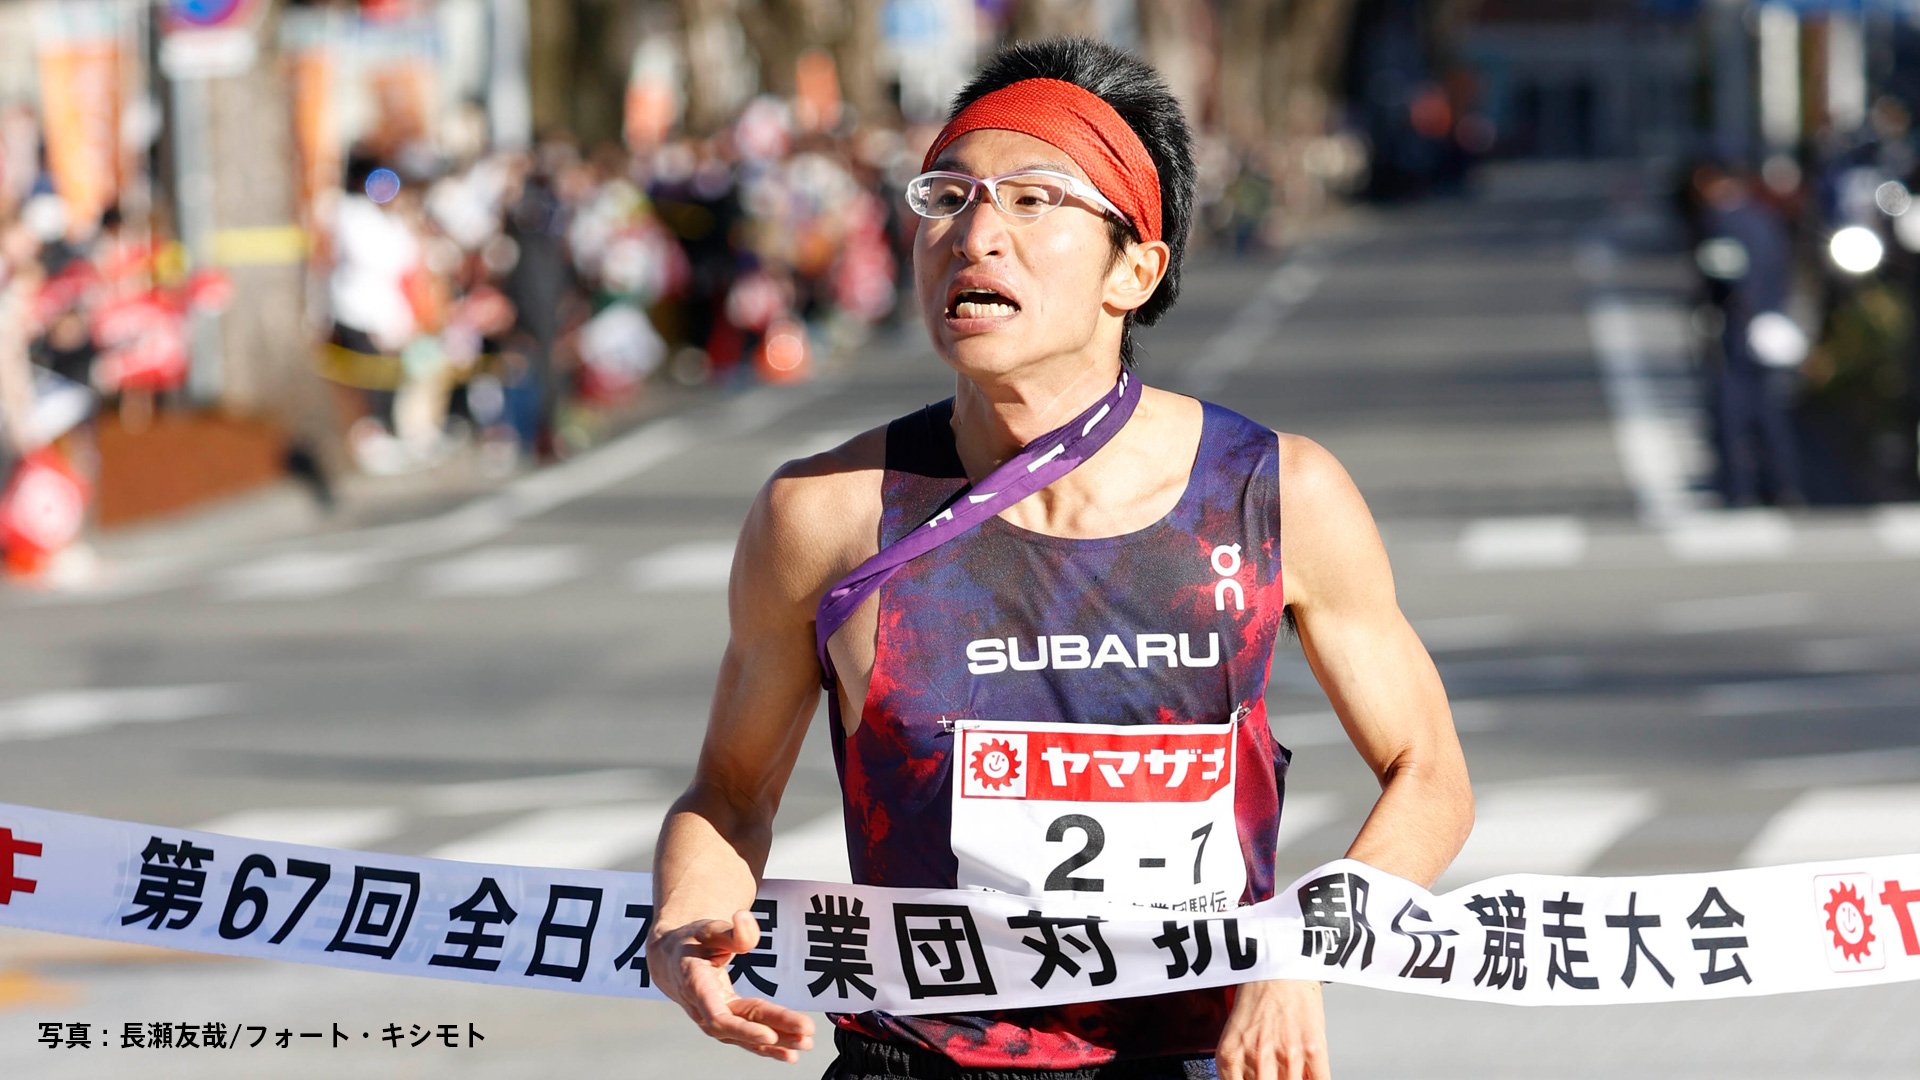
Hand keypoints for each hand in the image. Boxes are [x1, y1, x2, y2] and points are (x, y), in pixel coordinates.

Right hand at [648, 909, 815, 1062]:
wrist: (672, 960)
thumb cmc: (691, 941)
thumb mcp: (707, 929)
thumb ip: (730, 931)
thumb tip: (744, 920)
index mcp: (695, 985)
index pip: (718, 1016)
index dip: (743, 1029)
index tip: (770, 1035)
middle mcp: (703, 1009)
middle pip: (740, 1027)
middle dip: (774, 1033)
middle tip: (806, 1035)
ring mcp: (715, 1018)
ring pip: (746, 1035)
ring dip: (777, 1043)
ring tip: (806, 1044)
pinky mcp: (727, 1021)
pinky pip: (748, 1036)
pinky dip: (770, 1046)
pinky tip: (792, 1052)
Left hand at [1215, 979, 1329, 1079]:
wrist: (1281, 966)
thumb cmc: (1257, 996)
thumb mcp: (1235, 1034)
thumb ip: (1240, 1065)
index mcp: (1231, 1054)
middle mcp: (1257, 1057)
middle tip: (1275, 1075)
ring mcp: (1286, 1054)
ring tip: (1292, 1071)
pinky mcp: (1313, 1049)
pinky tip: (1309, 1076)